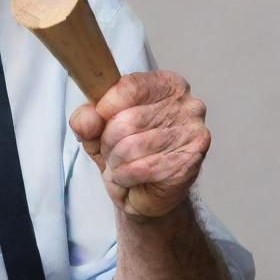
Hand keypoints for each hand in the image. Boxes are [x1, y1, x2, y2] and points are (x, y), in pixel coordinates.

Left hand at [69, 70, 209, 217]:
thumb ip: (86, 118)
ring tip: (123, 164)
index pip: (130, 86)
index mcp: (167, 85)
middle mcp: (187, 105)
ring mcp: (192, 134)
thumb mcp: (96, 130)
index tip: (101, 118)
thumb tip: (87, 119)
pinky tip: (133, 177)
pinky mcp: (189, 163)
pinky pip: (140, 169)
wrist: (145, 193)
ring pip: (131, 147)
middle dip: (108, 142)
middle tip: (114, 151)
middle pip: (127, 120)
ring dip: (116, 162)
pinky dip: (125, 176)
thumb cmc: (126, 153)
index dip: (106, 107)